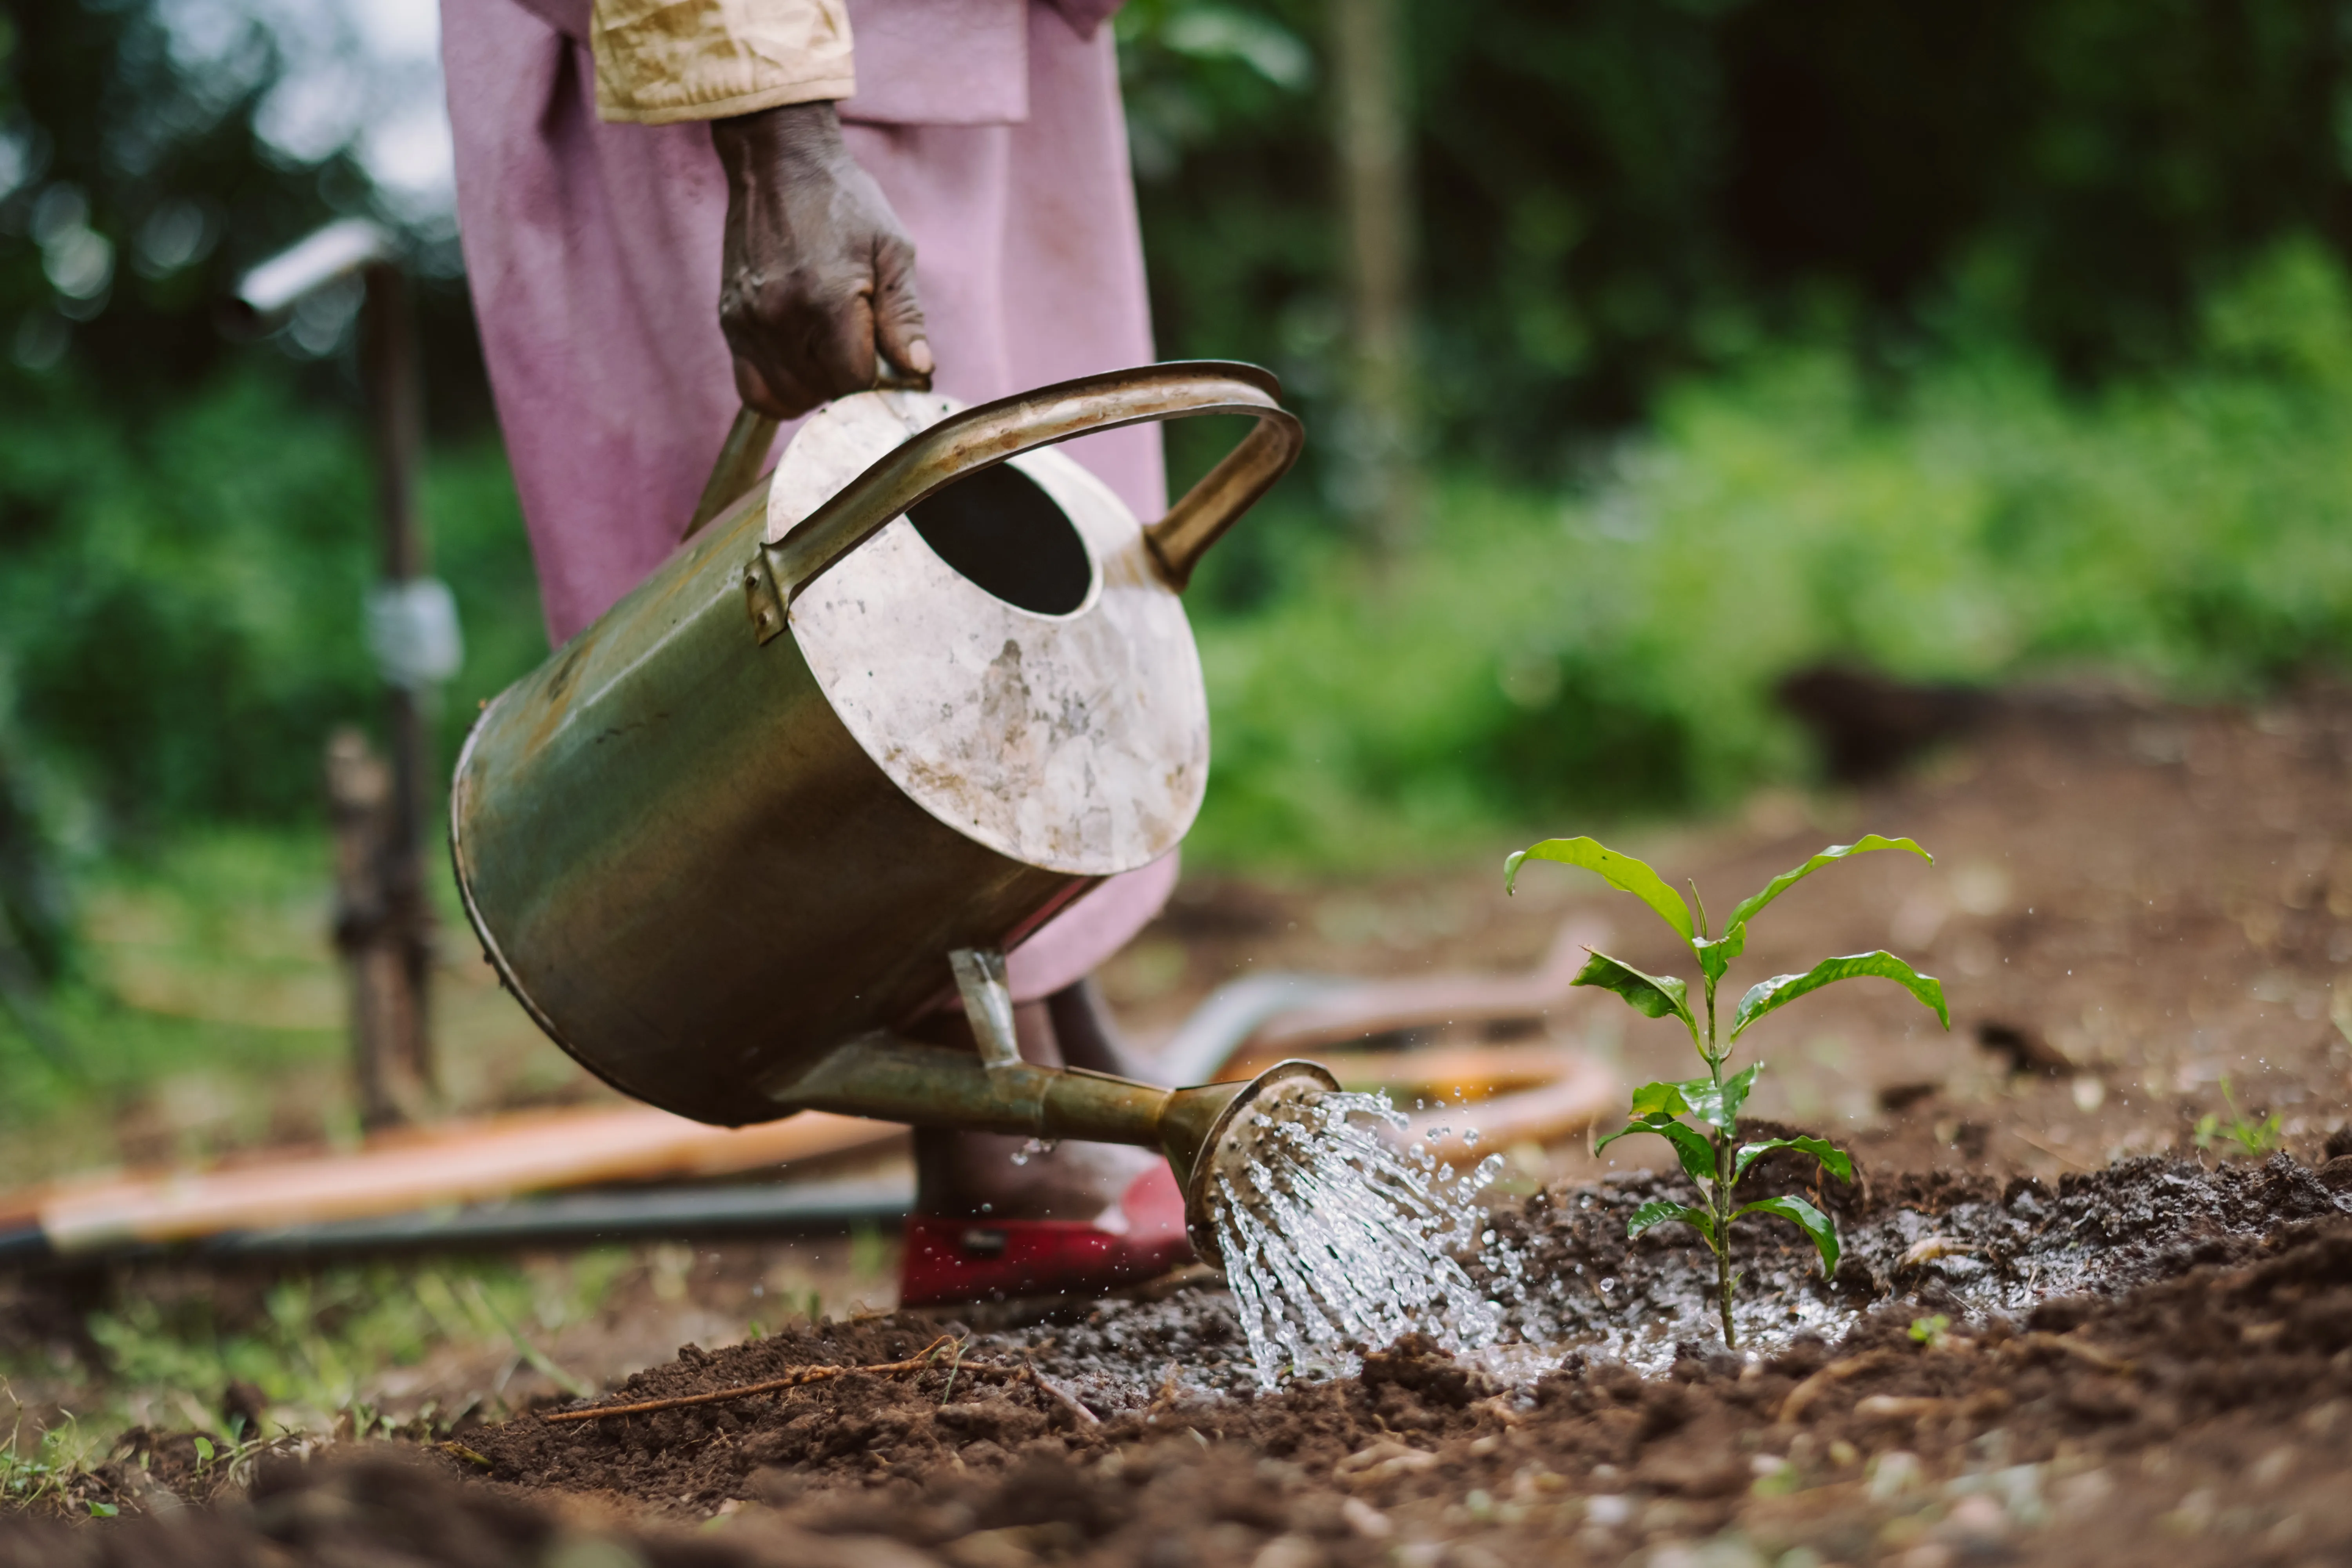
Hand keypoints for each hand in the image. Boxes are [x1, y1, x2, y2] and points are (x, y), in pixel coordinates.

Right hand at [710, 101, 933, 418]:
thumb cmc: (843, 202)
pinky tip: (801, 362)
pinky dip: (781, 388)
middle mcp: (780, 318)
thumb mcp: (892, 250)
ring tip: (830, 353)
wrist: (777, 163)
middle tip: (860, 348)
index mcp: (827, 300)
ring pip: (786, 398)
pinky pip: (752, 387)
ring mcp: (748, 323)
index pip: (855, 383)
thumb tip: (920, 371)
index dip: (879, 382)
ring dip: (815, 389)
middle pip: (822, 395)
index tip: (889, 361)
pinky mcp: (730, 323)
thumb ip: (905, 316)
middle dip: (849, 383)